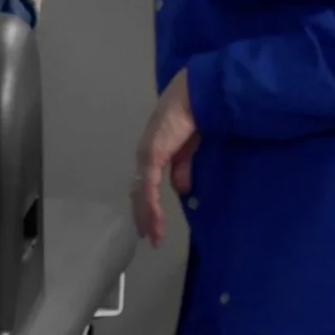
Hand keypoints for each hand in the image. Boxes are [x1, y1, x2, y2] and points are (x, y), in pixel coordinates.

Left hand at [132, 70, 200, 246]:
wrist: (196, 98)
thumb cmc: (194, 117)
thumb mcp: (189, 149)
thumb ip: (182, 168)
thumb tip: (180, 191)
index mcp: (152, 153)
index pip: (144, 184)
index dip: (147, 205)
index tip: (151, 225)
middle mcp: (144, 155)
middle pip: (138, 192)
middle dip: (144, 216)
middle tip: (149, 237)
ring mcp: (146, 156)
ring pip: (141, 194)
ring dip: (147, 217)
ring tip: (153, 236)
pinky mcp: (152, 156)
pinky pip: (149, 188)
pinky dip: (151, 207)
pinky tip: (155, 221)